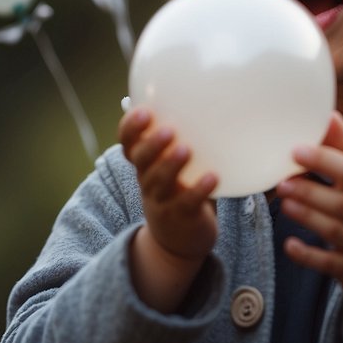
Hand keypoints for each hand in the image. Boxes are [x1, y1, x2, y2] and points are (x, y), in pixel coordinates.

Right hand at [119, 107, 217, 311]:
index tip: (142, 112)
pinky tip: (213, 177)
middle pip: (141, 162)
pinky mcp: (182, 217)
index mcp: (144, 166)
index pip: (128, 144)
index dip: (130, 129)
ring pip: (160, 183)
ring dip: (171, 165)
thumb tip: (202, 99)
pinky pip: (188, 203)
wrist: (178, 242)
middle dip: (151, 145)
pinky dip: (200, 190)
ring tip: (185, 150)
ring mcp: (163, 201)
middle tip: (167, 131)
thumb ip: (178, 140)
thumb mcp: (170, 168)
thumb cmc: (178, 192)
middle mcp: (148, 181)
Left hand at [275, 112, 342, 329]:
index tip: (319, 125)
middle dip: (322, 166)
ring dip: (307, 207)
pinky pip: (327, 261)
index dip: (341, 142)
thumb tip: (327, 121)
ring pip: (335, 222)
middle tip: (291, 156)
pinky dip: (307, 253)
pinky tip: (289, 244)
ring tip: (284, 194)